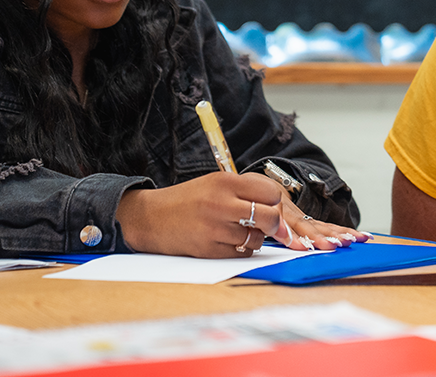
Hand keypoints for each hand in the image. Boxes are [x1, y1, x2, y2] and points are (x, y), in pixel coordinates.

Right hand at [117, 172, 366, 257]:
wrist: (150, 218)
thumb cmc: (189, 200)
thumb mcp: (217, 184)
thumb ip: (247, 192)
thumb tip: (282, 209)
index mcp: (226, 182)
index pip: (270, 192)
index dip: (281, 205)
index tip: (284, 215)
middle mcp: (222, 203)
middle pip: (269, 216)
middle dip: (280, 228)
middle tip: (285, 235)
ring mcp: (215, 227)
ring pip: (257, 238)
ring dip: (257, 239)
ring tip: (238, 230)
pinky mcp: (209, 249)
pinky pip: (241, 253)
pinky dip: (241, 250)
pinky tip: (227, 242)